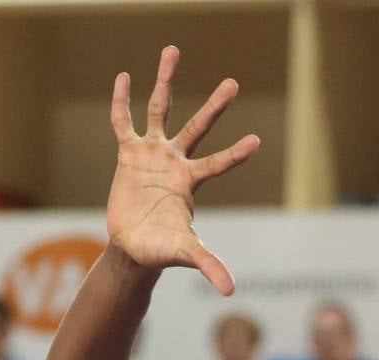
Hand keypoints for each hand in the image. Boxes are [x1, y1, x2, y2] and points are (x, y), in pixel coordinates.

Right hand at [104, 45, 262, 294]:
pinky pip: (123, 122)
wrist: (132, 249)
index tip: (256, 140)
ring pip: (161, 110)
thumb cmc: (161, 251)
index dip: (235, 153)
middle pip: (197, 127)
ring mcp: (151, 154)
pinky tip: (123, 77)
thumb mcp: (185, 254)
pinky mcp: (127, 155)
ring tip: (173, 50)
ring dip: (165, 82)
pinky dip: (122, 101)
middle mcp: (174, 162)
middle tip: (234, 82)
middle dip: (215, 106)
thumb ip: (207, 265)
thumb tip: (231, 290)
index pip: (218, 163)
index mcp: (190, 181)